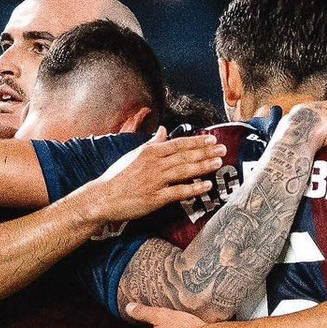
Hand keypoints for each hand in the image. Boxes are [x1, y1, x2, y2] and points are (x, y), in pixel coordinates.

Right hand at [80, 128, 225, 229]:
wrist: (103, 197)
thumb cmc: (118, 176)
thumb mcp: (134, 154)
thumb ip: (152, 143)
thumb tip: (162, 130)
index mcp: (150, 151)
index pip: (179, 143)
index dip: (197, 141)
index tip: (212, 139)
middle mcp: (154, 164)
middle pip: (185, 156)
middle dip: (206, 152)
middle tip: (223, 149)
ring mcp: (156, 181)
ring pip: (184, 171)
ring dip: (203, 166)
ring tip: (218, 163)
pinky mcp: (155, 198)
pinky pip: (178, 192)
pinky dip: (193, 189)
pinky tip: (206, 186)